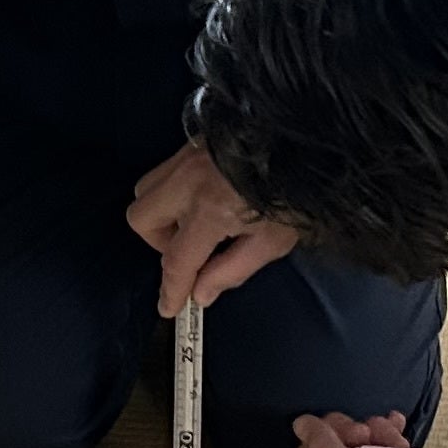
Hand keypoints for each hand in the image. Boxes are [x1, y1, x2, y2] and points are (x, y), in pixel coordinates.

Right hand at [128, 139, 301, 316]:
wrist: (306, 141)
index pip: (177, 260)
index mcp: (210, 209)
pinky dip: (176, 192)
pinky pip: (167, 172)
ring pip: (147, 190)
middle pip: (141, 219)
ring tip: (197, 223)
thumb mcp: (272, 241)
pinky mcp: (193, 141)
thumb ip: (232, 270)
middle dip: (158, 241)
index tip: (169, 306)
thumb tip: (201, 292)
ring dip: (164, 214)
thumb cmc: (296, 194)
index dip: (171, 289)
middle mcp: (188, 181)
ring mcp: (187, 156)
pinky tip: (207, 199)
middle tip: (188, 250)